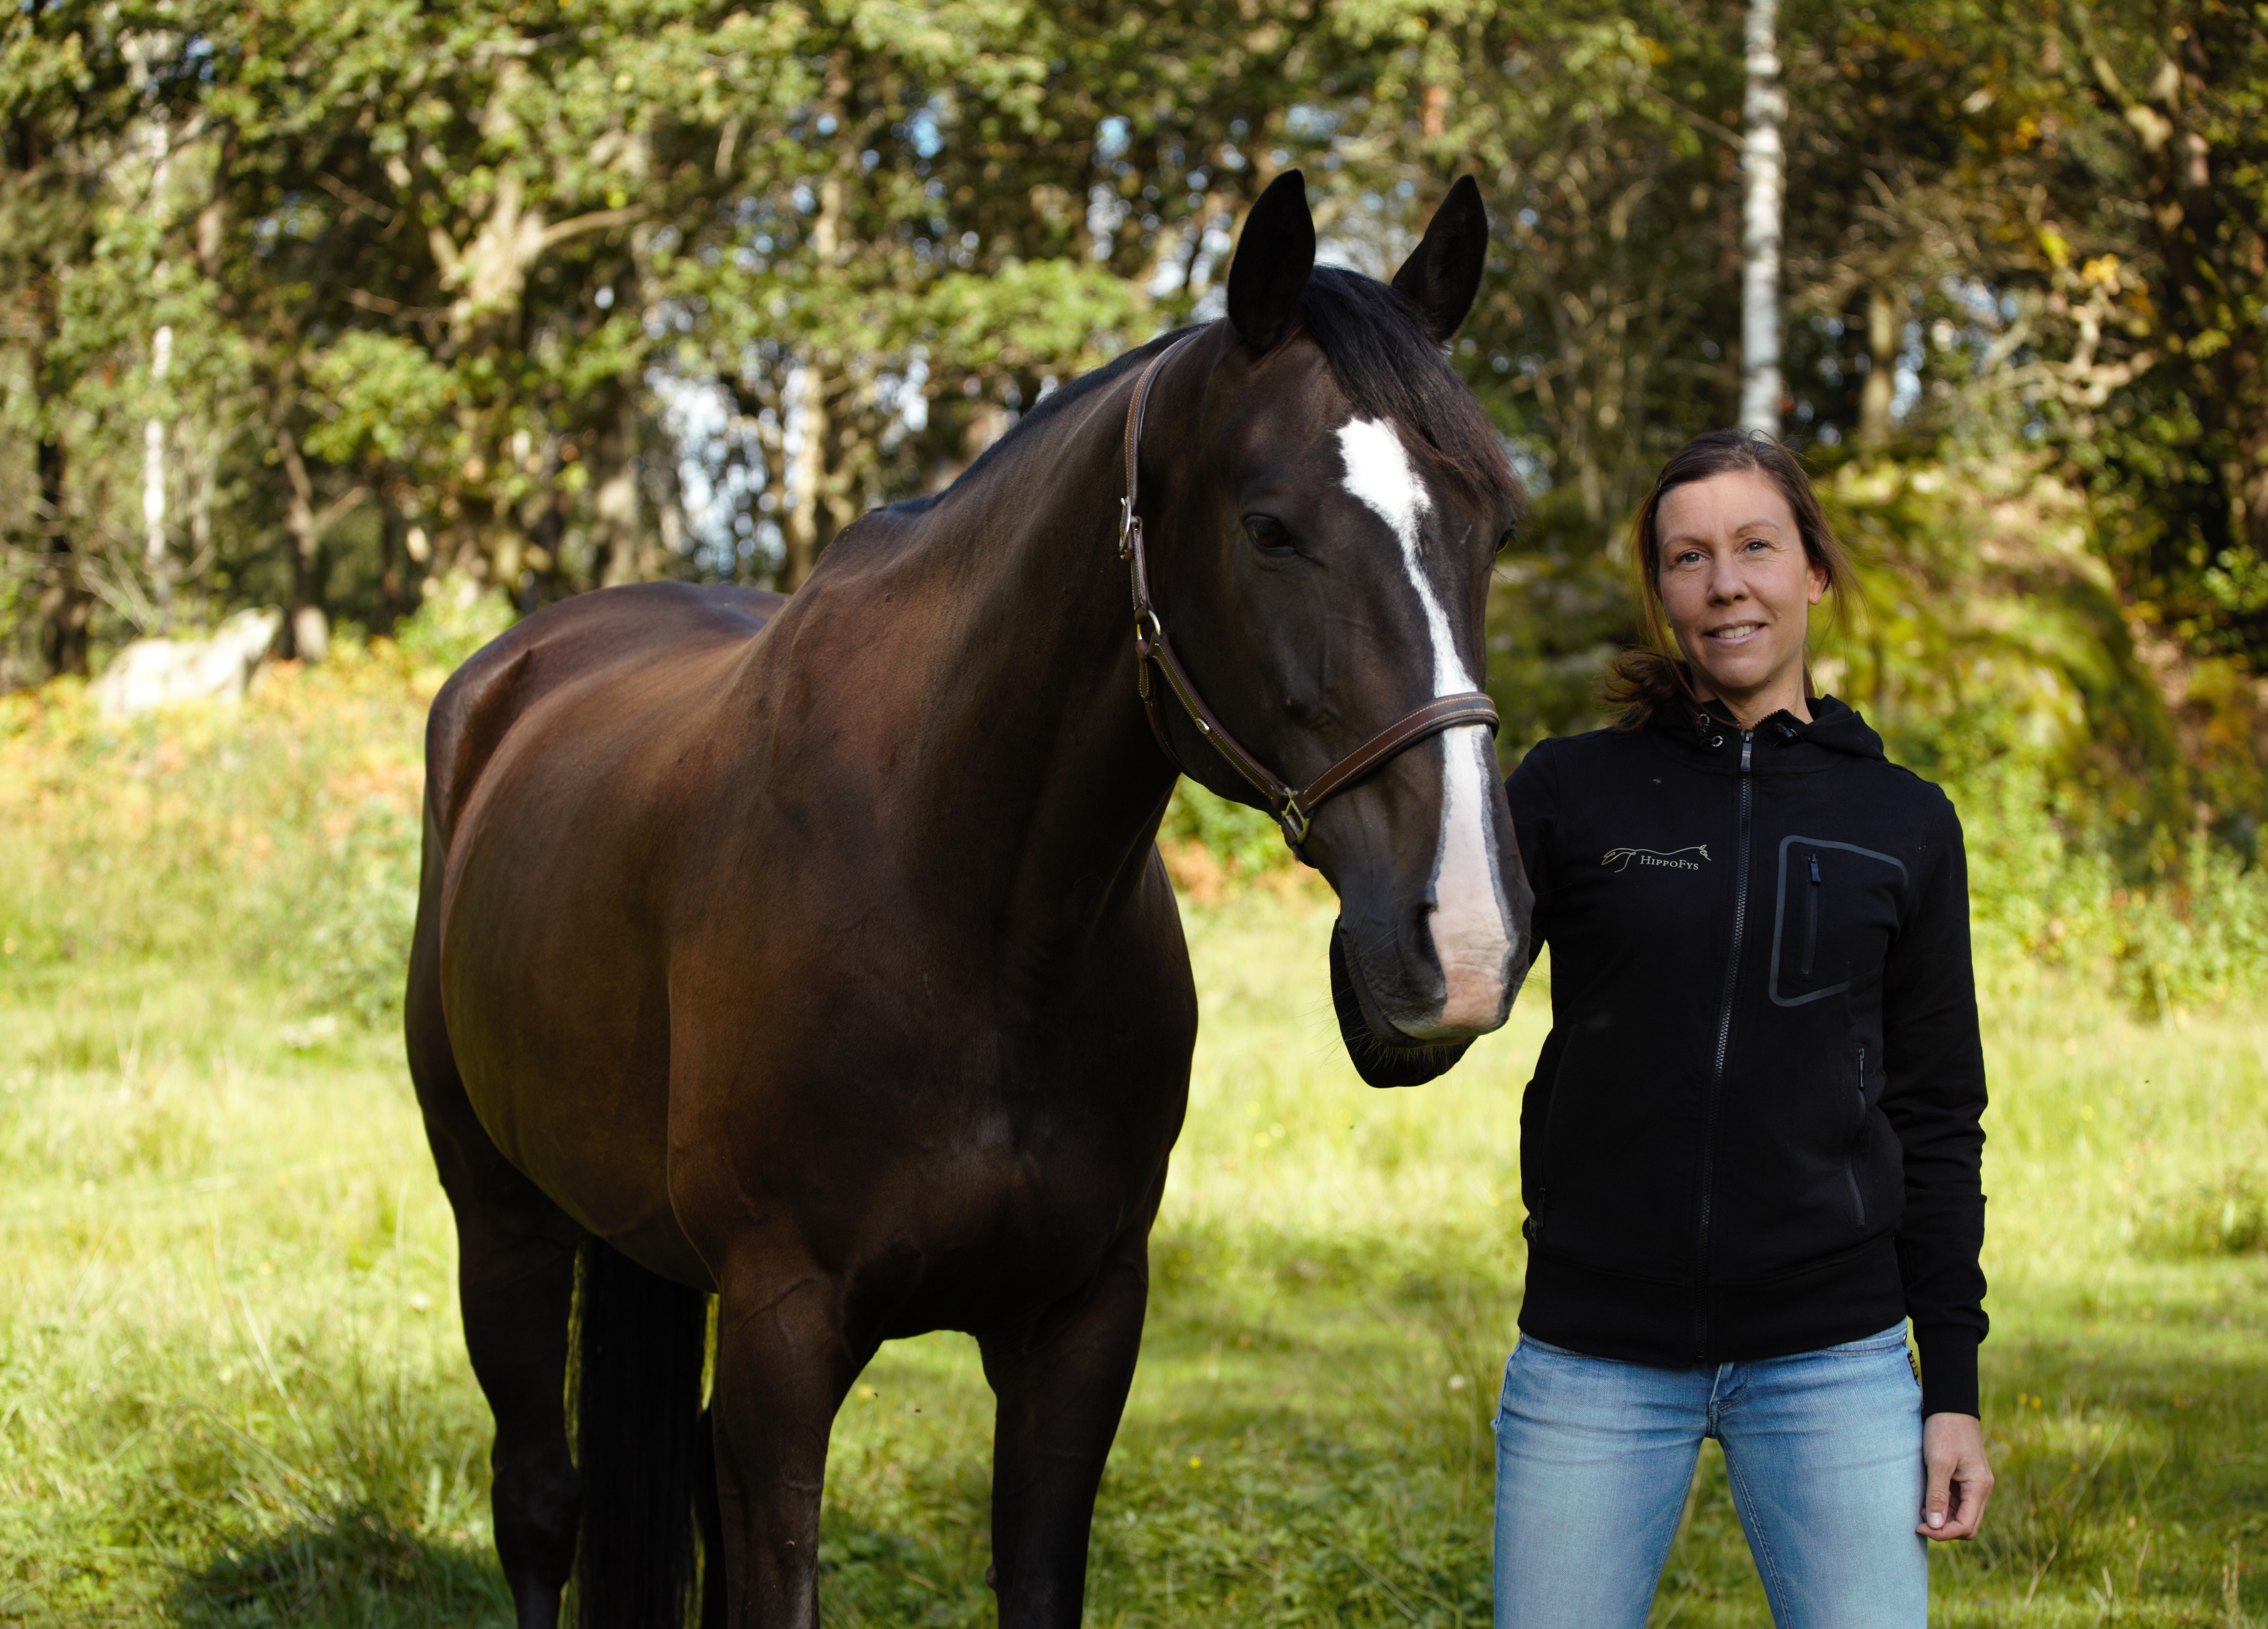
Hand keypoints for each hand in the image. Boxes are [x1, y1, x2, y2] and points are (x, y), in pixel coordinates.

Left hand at [1917, 1412, 1992, 1539]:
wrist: (1950, 1406)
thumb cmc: (1944, 1430)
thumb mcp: (1938, 1462)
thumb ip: (1937, 1495)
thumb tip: (1935, 1526)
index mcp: (1979, 1487)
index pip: (1966, 1526)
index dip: (1943, 1533)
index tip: (1919, 1527)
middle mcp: (1982, 1489)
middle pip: (1967, 1526)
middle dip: (1944, 1529)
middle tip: (1919, 1522)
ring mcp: (1975, 1485)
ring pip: (1963, 1516)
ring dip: (1943, 1519)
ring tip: (1920, 1510)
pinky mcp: (1966, 1479)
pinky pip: (1958, 1503)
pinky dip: (1944, 1507)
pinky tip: (1926, 1501)